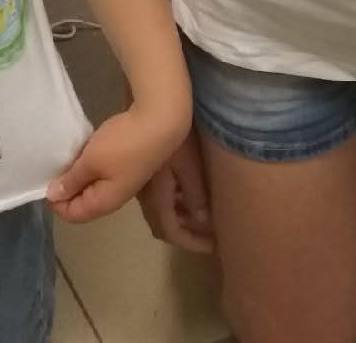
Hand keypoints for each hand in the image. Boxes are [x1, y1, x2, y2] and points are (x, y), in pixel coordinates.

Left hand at [49, 101, 191, 222]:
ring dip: (78, 174)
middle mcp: (113, 197)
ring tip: (68, 156)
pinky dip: (90, 165)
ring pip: (91, 185)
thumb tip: (54, 195)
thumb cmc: (123, 144)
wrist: (160, 122)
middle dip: (66, 188)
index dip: (56, 202)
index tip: (47, 178)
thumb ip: (71, 180)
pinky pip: (100, 173)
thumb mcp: (91, 161)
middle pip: (82, 202)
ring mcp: (121, 181)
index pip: (72, 214)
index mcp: (104, 202)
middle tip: (56, 166)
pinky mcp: (126, 166)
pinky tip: (86, 149)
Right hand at [137, 129, 214, 252]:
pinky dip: (175, 204)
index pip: (171, 231)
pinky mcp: (145, 174)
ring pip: (161, 212)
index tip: (213, 247)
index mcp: (157, 198)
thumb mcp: (189, 166)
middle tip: (211, 235)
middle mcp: (146, 196)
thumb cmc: (175, 136)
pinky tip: (188, 197)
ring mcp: (143, 185)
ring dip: (181, 218)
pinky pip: (160, 198)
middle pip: (164, 225)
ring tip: (204, 218)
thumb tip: (202, 218)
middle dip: (187, 233)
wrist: (152, 109)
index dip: (191, 242)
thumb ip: (195, 195)